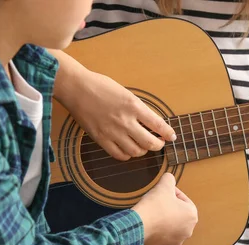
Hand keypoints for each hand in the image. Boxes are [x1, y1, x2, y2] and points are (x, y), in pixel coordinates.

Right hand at [49, 50, 175, 160]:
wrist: (76, 88)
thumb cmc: (100, 86)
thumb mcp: (126, 93)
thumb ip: (138, 109)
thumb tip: (151, 123)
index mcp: (133, 106)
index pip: (158, 125)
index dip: (168, 133)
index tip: (172, 136)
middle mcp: (125, 121)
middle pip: (149, 143)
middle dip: (158, 145)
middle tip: (159, 143)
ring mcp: (113, 132)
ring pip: (136, 152)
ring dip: (142, 150)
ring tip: (142, 145)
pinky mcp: (101, 139)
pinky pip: (119, 155)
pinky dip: (127, 155)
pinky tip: (128, 149)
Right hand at [132, 173, 197, 244]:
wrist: (139, 225)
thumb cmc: (155, 205)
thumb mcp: (164, 184)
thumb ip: (170, 178)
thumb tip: (169, 178)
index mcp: (192, 216)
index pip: (183, 200)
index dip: (172, 193)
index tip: (163, 192)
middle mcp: (187, 231)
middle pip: (178, 214)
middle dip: (169, 207)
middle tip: (157, 202)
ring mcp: (175, 241)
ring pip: (170, 226)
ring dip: (164, 219)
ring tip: (153, 212)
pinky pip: (161, 236)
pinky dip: (156, 230)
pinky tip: (149, 223)